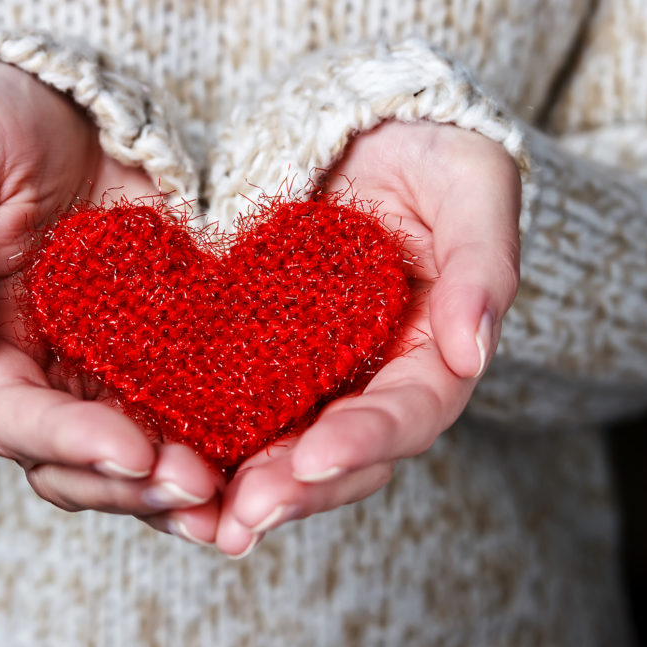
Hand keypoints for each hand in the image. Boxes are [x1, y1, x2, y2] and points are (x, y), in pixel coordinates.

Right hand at [0, 61, 221, 539]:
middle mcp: (44, 377)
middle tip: (202, 492)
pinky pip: (191, 406)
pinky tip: (268, 453)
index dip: (70, 443)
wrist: (62, 106)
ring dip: (182, 488)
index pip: (15, 419)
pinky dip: (223, 439)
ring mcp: (108, 368)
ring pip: (139, 454)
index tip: (133, 452)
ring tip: (237, 499)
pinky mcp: (167, 347)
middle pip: (80, 463)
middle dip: (136, 488)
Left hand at [214, 120, 521, 555]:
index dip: (369, 438)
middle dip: (296, 489)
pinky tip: (163, 462)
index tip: (317, 456)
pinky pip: (232, 407)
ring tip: (201, 516)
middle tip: (244, 517)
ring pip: (283, 447)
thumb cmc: (430, 150)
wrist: (359, 128)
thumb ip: (483, 262)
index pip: (411, 411)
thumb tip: (473, 350)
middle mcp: (372, 379)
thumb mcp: (472, 184)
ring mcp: (313, 374)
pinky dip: (204, 441)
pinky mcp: (259, 358)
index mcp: (432, 351)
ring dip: (244, 488)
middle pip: (342, 454)